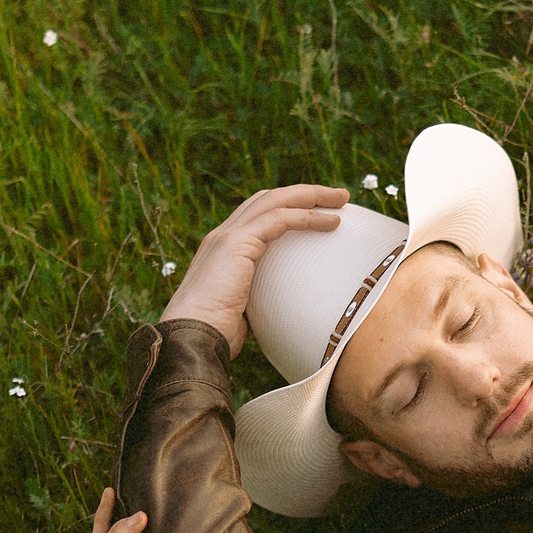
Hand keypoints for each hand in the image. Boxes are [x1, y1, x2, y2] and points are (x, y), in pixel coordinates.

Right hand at [159, 183, 351, 356]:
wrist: (191, 338)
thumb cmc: (215, 336)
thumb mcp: (242, 313)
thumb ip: (259, 302)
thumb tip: (282, 313)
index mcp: (221, 250)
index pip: (256, 216)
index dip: (286, 209)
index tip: (314, 213)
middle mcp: (222, 236)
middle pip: (267, 199)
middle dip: (303, 194)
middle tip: (336, 198)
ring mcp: (227, 236)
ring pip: (275, 201)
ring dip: (312, 196)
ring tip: (342, 200)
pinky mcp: (237, 243)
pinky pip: (280, 219)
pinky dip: (308, 217)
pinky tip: (332, 223)